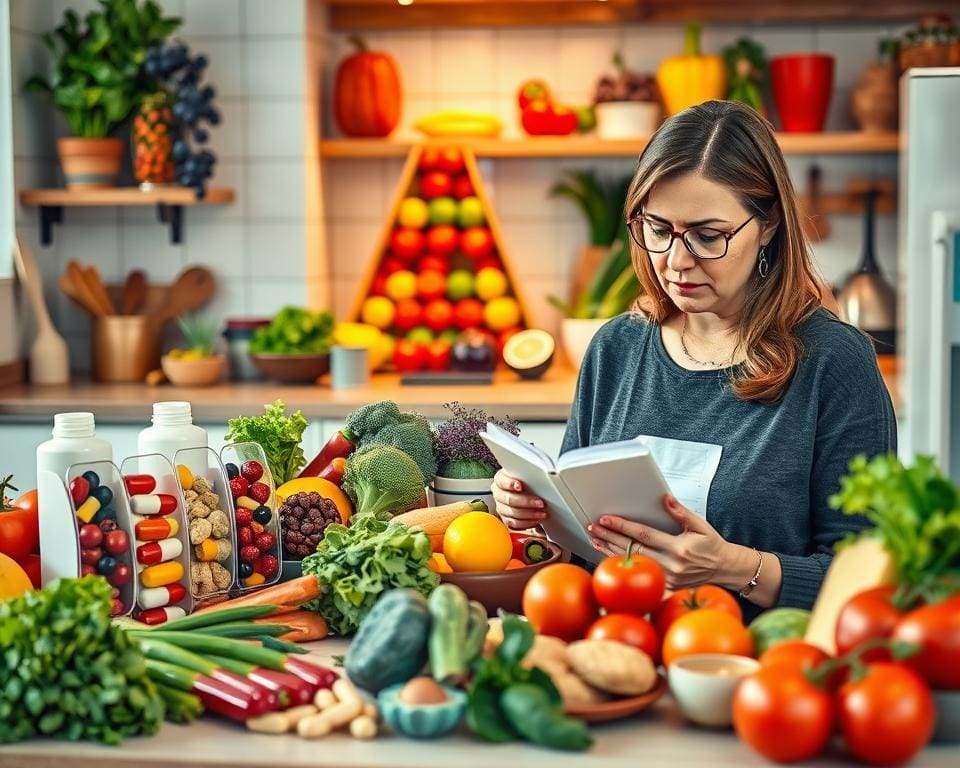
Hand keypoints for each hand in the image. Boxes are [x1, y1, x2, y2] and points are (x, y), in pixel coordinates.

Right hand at [491, 469, 547, 529]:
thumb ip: (527, 475)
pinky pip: (514, 524)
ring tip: (541, 513)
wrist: (526, 493)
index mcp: (500, 479)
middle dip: (526, 502)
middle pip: (508, 499)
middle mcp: (498, 494)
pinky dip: (527, 523)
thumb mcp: (527, 475)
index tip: (520, 486)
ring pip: (512, 513)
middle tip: (540, 503)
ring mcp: (501, 507)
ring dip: (529, 514)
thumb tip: (539, 475)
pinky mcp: (506, 519)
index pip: (502, 481)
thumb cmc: (526, 483)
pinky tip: (536, 520)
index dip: (510, 484)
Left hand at [588, 494, 736, 589]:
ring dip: (611, 552)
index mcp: (679, 549)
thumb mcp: (701, 526)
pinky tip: (610, 558)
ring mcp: (668, 580)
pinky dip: (624, 567)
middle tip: (593, 527)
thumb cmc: (712, 546)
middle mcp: (672, 566)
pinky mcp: (666, 588)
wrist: (725, 570)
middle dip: (610, 537)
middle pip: (632, 550)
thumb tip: (665, 498)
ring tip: (595, 540)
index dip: (623, 526)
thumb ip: (681, 512)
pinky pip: (640, 576)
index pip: (644, 535)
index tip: (606, 518)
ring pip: (633, 564)